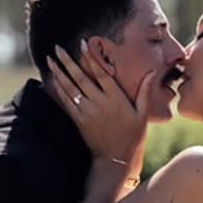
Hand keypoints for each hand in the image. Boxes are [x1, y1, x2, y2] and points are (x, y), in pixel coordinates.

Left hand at [48, 43, 149, 171]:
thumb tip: (152, 71)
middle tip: (57, 47)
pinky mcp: (79, 120)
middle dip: (68, 61)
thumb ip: (145, 90)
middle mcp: (100, 103)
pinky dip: (58, 89)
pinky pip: (66, 102)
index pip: (101, 73)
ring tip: (50, 59)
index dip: (90, 57)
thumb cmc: (132, 136)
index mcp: (116, 98)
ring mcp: (87, 112)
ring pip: (70, 88)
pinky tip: (53, 79)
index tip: (82, 43)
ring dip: (59, 72)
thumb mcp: (142, 113)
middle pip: (80, 77)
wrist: (116, 159)